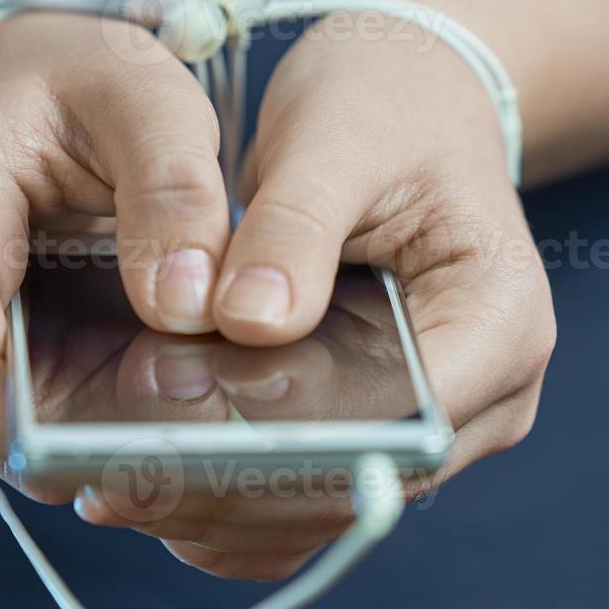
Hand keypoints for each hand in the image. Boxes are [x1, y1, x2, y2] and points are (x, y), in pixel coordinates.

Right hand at [0, 13, 232, 496]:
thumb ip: (175, 192)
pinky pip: (15, 424)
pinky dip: (85, 411)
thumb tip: (186, 309)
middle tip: (204, 385)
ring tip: (174, 359)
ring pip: (8, 443)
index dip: (78, 429)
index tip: (182, 403)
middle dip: (103, 429)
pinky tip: (139, 362)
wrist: (3, 75)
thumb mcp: (143, 99)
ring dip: (98, 423)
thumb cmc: (69, 77)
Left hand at [76, 13, 556, 578]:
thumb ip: (294, 227)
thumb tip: (249, 323)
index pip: (407, 416)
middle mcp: (484, 397)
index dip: (300, 425)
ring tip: (107, 487)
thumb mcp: (335, 136)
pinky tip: (142, 488)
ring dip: (218, 505)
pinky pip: (300, 501)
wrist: (405, 101)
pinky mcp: (372, 434)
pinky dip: (224, 503)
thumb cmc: (382, 104)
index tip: (190, 402)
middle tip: (118, 467)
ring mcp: (430, 427)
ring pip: (322, 507)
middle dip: (238, 478)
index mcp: (501, 322)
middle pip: (360, 481)